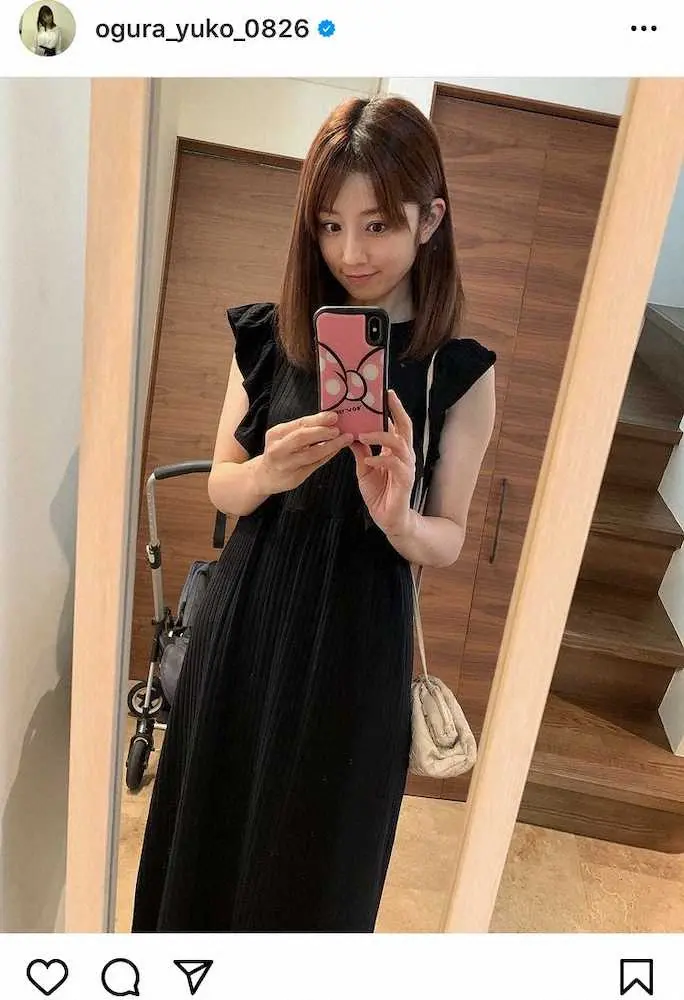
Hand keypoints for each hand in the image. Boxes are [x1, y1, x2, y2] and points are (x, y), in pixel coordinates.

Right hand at [255, 412, 352, 493]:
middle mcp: (278, 449)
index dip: (318, 419)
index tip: (333, 416)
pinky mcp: (295, 477)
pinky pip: (315, 465)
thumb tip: (328, 419)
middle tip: (338, 429)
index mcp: (276, 434)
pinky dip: (328, 456)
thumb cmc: (279, 452)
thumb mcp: (283, 436)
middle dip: (323, 432)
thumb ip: (302, 429)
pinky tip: (336, 450)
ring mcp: (286, 465)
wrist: (265, 476)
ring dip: (331, 445)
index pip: (299, 424)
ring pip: (311, 453)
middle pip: (302, 437)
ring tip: (344, 439)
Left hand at [350, 390, 415, 534]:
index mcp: (395, 450)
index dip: (393, 409)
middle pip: (405, 428)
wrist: (388, 519)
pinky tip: (369, 459)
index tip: (386, 393)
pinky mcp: (404, 480)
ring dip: (380, 436)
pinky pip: (394, 464)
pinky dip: (381, 459)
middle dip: (396, 411)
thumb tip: (350, 434)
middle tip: (386, 398)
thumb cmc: (379, 493)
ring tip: (363, 435)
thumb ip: (361, 451)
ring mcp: (406, 467)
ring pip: (398, 444)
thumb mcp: (364, 468)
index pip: (397, 425)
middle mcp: (404, 455)